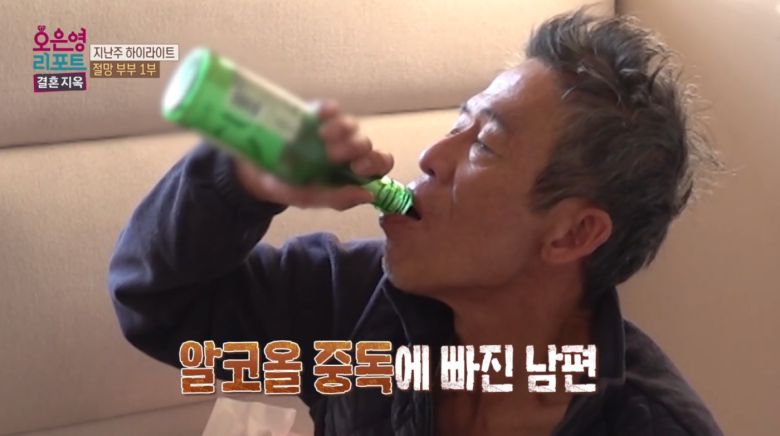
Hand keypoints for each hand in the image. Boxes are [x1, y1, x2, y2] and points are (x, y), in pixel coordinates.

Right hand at [234, 100, 393, 210]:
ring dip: (343, 131)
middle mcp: (344, 151)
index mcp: (348, 172)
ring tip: (322, 137)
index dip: (375, 164)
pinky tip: (319, 117)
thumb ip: (336, 199)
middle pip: (366, 145)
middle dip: (354, 149)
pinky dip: (329, 111)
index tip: (357, 168)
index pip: (378, 165)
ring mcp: (330, 131)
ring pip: (352, 126)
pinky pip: (330, 108)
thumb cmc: (284, 186)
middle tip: (332, 155)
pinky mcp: (313, 114)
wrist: (251, 171)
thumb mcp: (306, 198)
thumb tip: (367, 194)